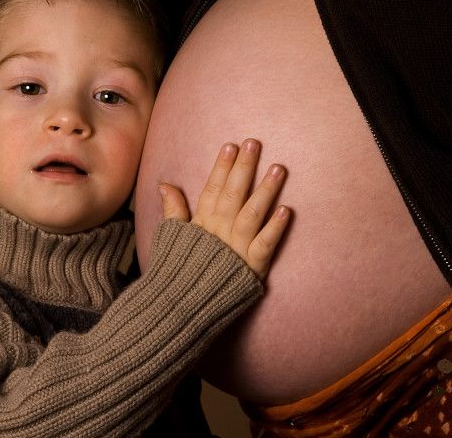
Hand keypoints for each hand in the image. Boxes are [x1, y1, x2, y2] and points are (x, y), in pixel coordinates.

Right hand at [158, 139, 288, 279]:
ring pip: (251, 213)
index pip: (211, 189)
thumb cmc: (177, 272)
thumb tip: (164, 184)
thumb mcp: (170, 238)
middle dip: (244, 168)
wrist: (178, 307)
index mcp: (200, 224)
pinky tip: (286, 210)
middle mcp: (218, 232)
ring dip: (265, 190)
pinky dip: (275, 228)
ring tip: (278, 168)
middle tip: (254, 143)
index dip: (221, 167)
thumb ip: (173, 210)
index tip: (230, 146)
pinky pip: (264, 245)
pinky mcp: (250, 268)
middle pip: (232, 194)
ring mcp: (235, 248)